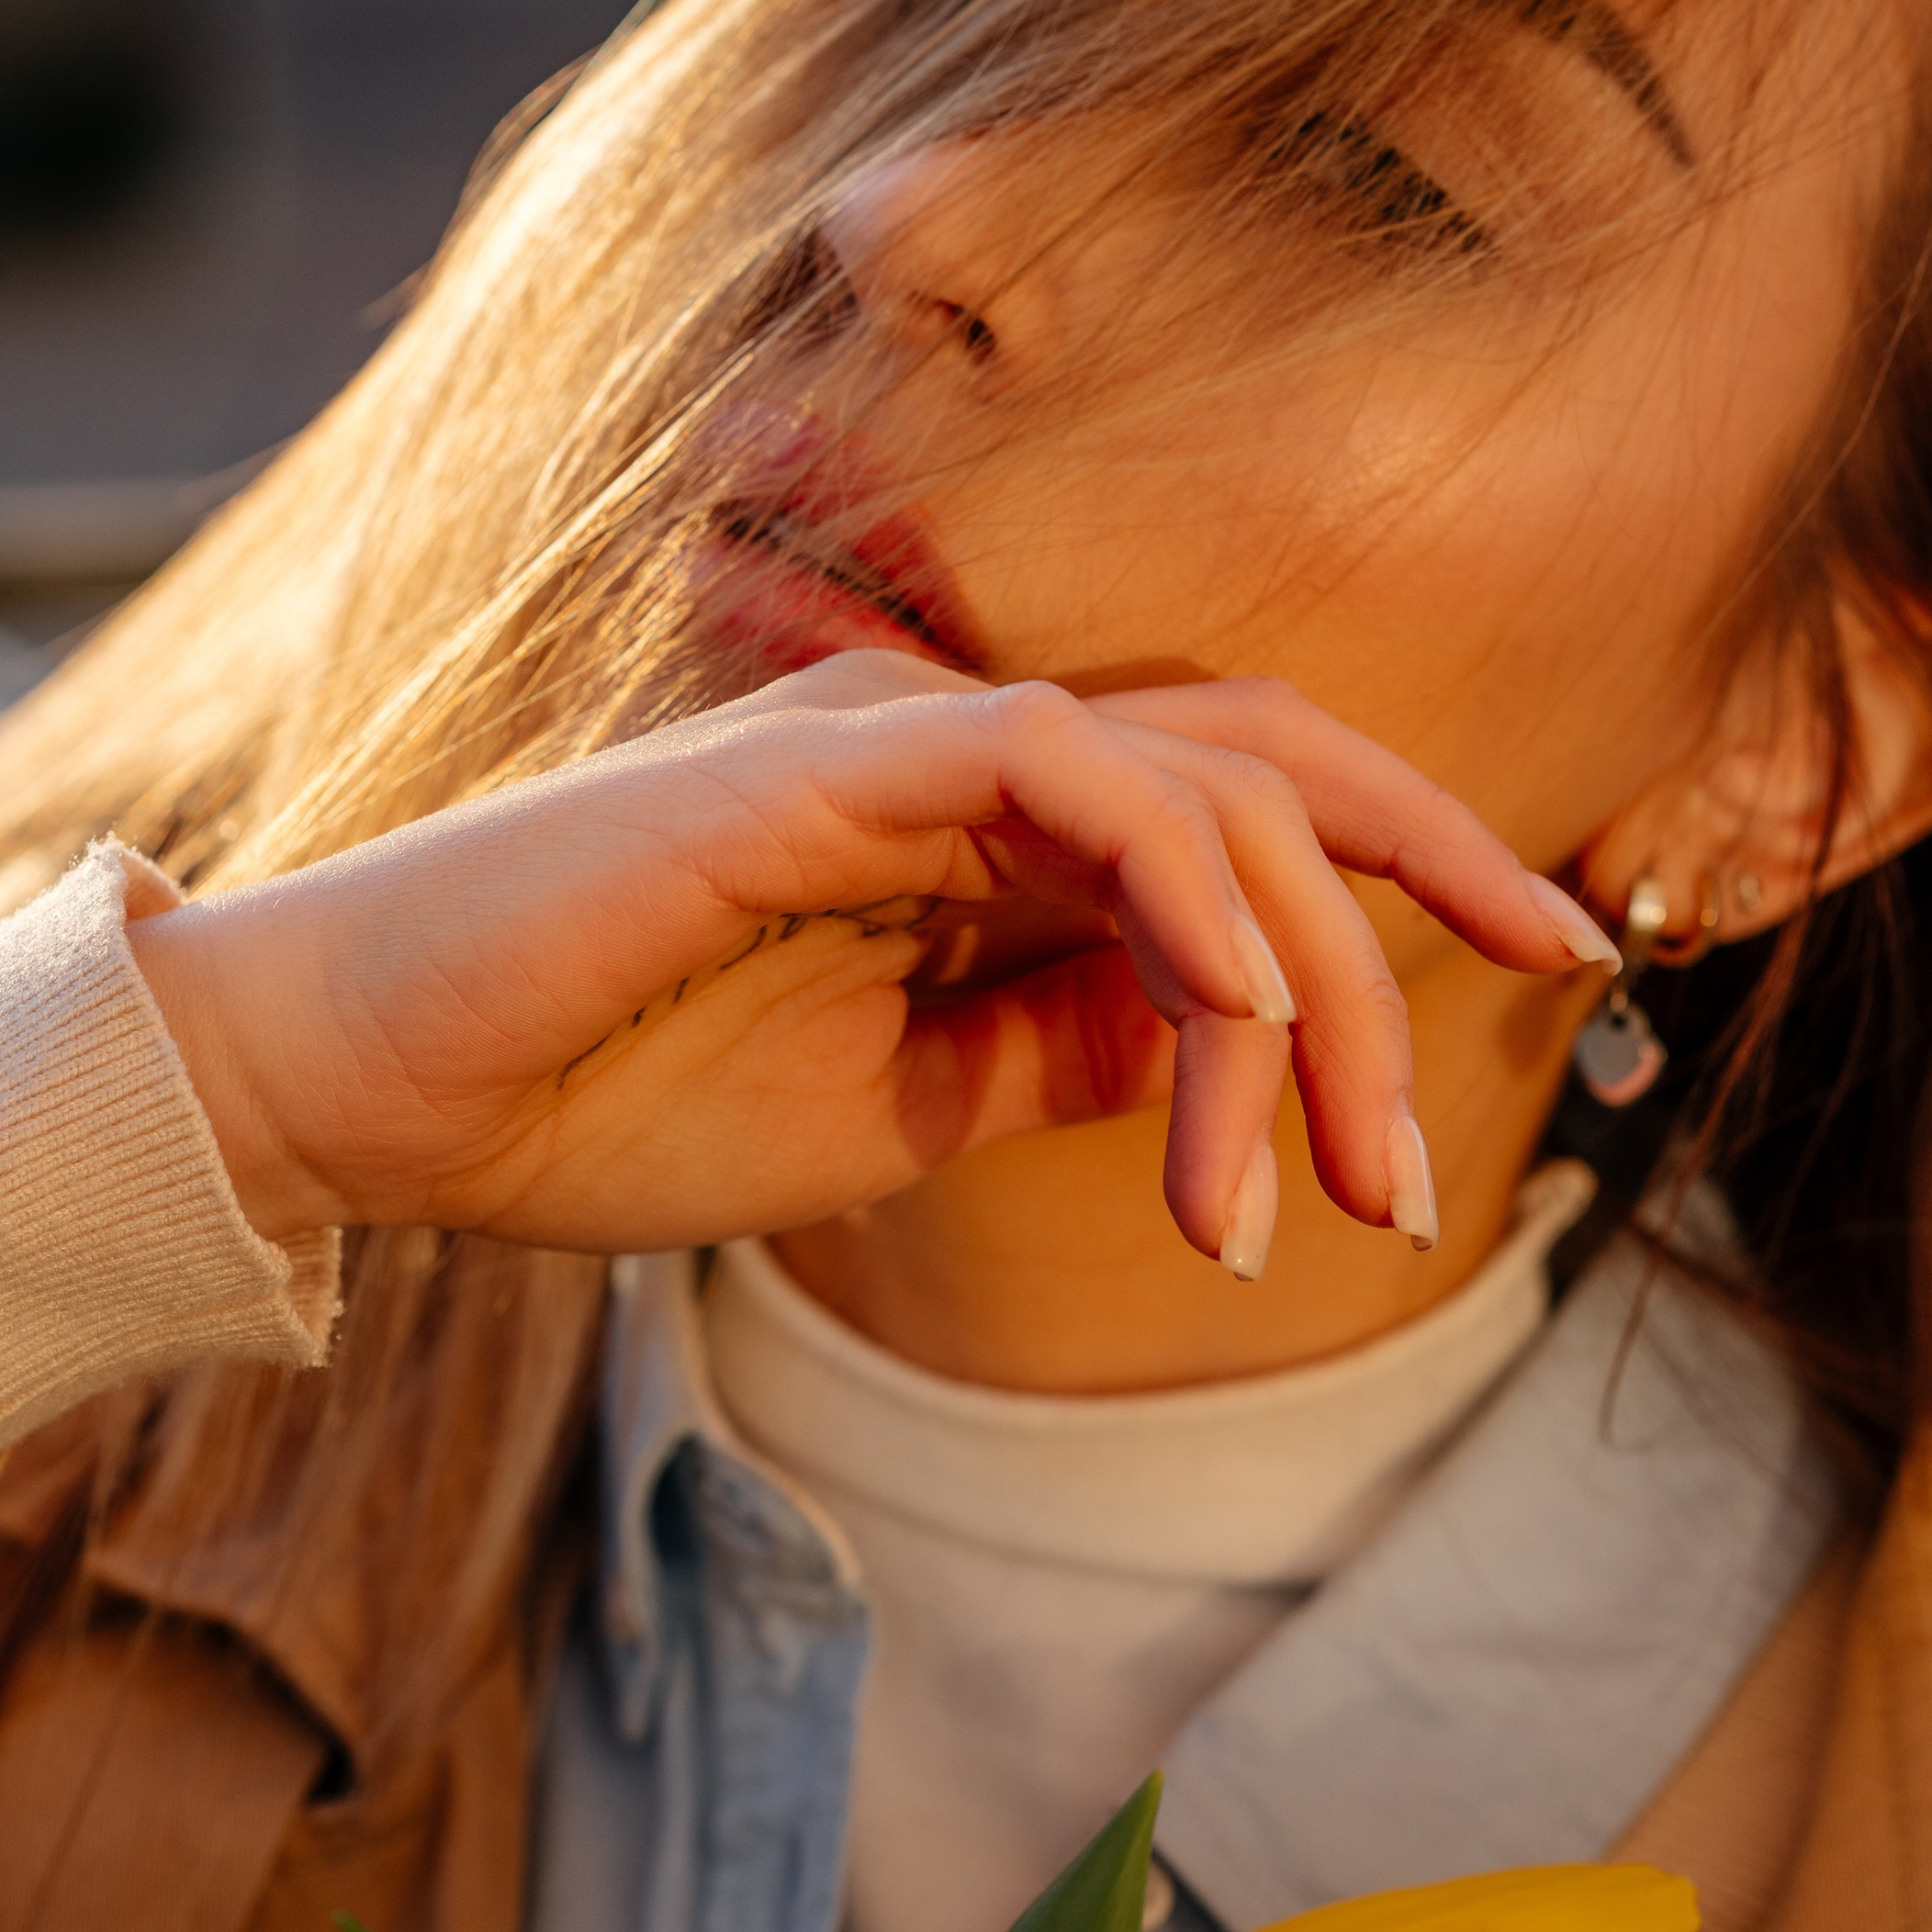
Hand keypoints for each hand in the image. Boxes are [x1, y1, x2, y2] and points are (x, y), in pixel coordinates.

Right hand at [127, 654, 1613, 1269]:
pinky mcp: (829, 758)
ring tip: (1324, 1195)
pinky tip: (1231, 1060)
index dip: (1420, 869)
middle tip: (1456, 1150)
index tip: (1559, 969)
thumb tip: (1232, 1044)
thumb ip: (1059, 1050)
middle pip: (1273, 771)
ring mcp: (898, 737)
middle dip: (1424, 922)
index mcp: (978, 829)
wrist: (372, 1099)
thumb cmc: (596, 1103)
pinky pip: (1078, 778)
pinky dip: (1188, 911)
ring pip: (1208, 780)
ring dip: (1309, 998)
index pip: (1247, 806)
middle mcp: (960, 753)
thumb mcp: (895, 1116)